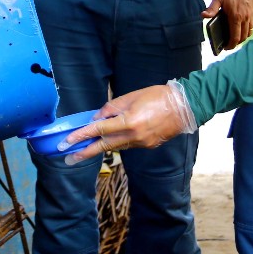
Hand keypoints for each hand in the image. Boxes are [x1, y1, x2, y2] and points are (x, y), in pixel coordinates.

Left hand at [60, 81, 197, 164]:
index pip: (99, 130)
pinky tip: (110, 139)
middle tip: (68, 158)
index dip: (81, 136)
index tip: (68, 141)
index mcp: (129, 121)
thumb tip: (97, 118)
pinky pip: (127, 144)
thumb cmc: (158, 96)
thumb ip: (112, 108)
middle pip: (104, 146)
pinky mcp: (147, 146)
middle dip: (84, 152)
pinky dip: (117, 142)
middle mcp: (134, 135)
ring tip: (83, 150)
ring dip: (99, 148)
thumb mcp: (131, 96)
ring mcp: (141, 143)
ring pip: (115, 146)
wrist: (184, 107)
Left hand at [201, 0, 252, 49]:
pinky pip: (252, 24)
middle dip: (236, 42)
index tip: (225, 47)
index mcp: (236, 16)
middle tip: (228, 44)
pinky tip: (241, 27)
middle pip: (243, 37)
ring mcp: (251, 13)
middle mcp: (246, 17)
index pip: (235, 37)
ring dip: (243, 36)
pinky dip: (247, 29)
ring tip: (234, 36)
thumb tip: (203, 16)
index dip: (231, 45)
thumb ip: (211, 9)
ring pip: (249, 31)